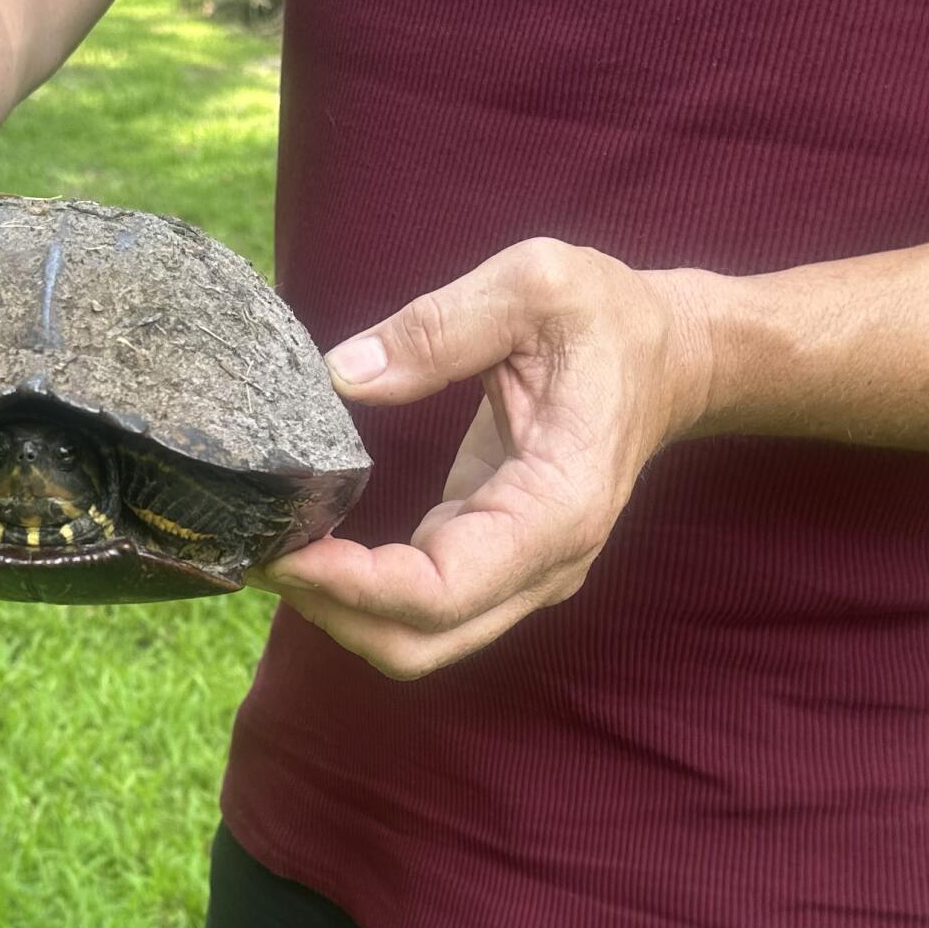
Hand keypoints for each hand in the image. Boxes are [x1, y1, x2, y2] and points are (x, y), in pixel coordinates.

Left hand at [261, 238, 713, 677]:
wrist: (671, 356)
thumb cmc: (608, 319)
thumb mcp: (532, 285)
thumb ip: (438, 327)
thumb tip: (342, 372)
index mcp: (559, 508)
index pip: (440, 592)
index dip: (352, 588)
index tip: (282, 548)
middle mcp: (545, 564)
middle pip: (420, 643)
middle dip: (330, 612)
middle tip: (257, 549)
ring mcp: (522, 573)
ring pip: (416, 639)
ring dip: (339, 610)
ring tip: (273, 545)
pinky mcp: (493, 559)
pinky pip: (419, 604)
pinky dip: (360, 590)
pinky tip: (312, 539)